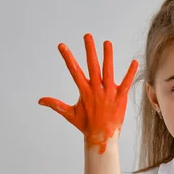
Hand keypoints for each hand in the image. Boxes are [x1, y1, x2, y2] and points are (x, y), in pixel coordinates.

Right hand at [39, 34, 137, 153]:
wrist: (102, 138)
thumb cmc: (86, 125)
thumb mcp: (70, 114)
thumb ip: (56, 105)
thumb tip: (39, 101)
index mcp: (84, 92)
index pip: (74, 71)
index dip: (68, 58)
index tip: (62, 46)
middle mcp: (96, 90)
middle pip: (92, 67)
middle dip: (90, 50)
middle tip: (87, 36)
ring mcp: (109, 93)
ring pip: (108, 71)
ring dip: (108, 56)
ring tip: (107, 43)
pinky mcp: (120, 98)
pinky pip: (126, 83)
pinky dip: (130, 73)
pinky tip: (134, 62)